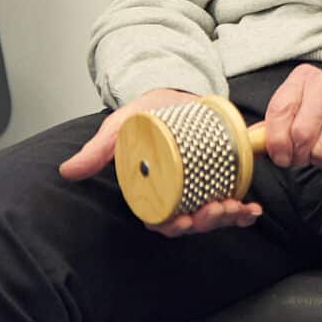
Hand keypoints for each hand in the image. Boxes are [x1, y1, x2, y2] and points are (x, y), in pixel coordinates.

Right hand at [62, 87, 265, 237]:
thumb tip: (68, 171)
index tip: (184, 222)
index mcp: (152, 192)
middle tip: (219, 210)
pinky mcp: (220, 178)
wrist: (173, 94)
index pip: (160, 219)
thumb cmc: (145, 115)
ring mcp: (199, 189)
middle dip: (208, 222)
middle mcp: (177, 195)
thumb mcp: (120, 129)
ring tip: (239, 208)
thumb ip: (98, 149)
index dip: (172, 226)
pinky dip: (243, 209)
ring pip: (214, 214)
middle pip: (191, 221)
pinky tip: (253, 209)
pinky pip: (232, 200)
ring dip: (228, 217)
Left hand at [263, 64, 321, 168]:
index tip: (280, 155)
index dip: (275, 143)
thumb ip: (272, 124)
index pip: (279, 112)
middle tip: (306, 154)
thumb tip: (248, 142)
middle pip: (300, 135)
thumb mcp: (299, 109)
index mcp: (304, 77)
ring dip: (321, 160)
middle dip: (299, 155)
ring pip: (321, 151)